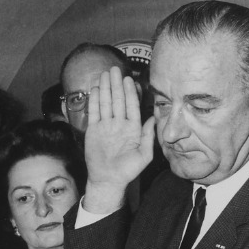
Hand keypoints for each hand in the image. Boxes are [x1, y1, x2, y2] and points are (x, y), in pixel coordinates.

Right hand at [82, 66, 154, 213]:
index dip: (130, 92)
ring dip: (106, 88)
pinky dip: (96, 100)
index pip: (131, 106)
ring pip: (106, 103)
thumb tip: (154, 118)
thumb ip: (149, 136)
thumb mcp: (144, 155)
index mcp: (133, 128)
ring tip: (105, 74)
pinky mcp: (94, 129)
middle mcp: (120, 124)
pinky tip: (97, 88)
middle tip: (115, 69)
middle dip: (117, 84)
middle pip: (118, 100)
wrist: (108, 179)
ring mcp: (106, 126)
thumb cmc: (128, 170)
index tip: (129, 79)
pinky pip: (95, 111)